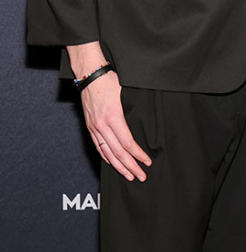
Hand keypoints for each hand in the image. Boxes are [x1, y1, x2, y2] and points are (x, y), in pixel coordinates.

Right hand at [68, 43, 151, 181]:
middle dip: (130, 166)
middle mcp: (102, 126)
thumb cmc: (109, 80)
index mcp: (114, 117)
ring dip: (119, 166)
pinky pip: (98, 146)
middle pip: (118, 152)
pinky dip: (106, 157)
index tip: (147, 162)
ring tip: (129, 176)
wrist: (89, 75)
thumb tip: (149, 117)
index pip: (128, 143)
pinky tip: (113, 163)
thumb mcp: (126, 91)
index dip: (138, 154)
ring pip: (107, 153)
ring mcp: (95, 127)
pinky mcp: (90, 126)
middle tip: (141, 176)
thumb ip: (135, 107)